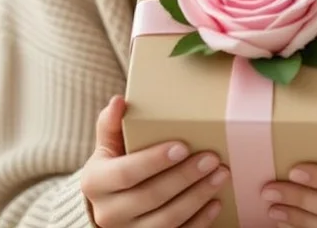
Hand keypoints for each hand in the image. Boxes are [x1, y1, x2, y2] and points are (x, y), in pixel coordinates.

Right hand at [80, 95, 230, 226]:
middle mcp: (108, 213)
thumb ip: (111, 124)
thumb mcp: (108, 146)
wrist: (109, 206)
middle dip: (185, 177)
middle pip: (150, 196)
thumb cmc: (114, 167)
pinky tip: (215, 203)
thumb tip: (119, 101)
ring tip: (220, 175)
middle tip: (212, 158)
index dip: (154, 161)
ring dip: (197, 197)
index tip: (183, 146)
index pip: (125, 173)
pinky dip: (199, 221)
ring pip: (166, 220)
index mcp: (96, 183)